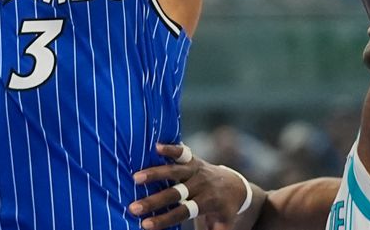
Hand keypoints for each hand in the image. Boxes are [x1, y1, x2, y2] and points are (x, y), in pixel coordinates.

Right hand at [130, 143, 249, 229]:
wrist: (236, 186)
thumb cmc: (224, 210)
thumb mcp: (223, 224)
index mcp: (206, 202)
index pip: (182, 212)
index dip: (164, 219)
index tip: (145, 225)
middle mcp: (200, 184)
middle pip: (175, 193)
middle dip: (153, 201)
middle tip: (133, 208)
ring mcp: (197, 170)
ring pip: (175, 171)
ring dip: (155, 173)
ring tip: (135, 178)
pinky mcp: (194, 159)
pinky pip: (182, 152)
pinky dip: (170, 149)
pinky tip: (156, 147)